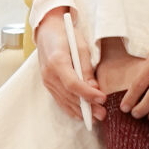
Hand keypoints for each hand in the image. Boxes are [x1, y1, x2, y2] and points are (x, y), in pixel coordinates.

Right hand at [34, 7, 107, 123]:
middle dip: (86, 107)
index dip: (88, 94)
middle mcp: (49, 74)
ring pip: (64, 100)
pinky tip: (80, 115)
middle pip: (69, 95)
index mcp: (57, 62)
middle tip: (103, 114)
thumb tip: (94, 88)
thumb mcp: (81, 45)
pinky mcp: (47, 84)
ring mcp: (46, 81)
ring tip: (95, 117)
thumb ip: (86, 67)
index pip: (73, 84)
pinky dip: (70, 108)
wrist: (47, 30)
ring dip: (80, 111)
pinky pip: (59, 99)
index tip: (102, 98)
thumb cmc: (67, 34)